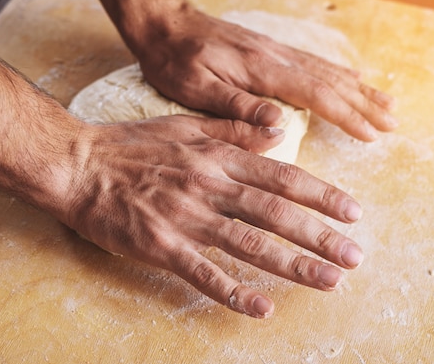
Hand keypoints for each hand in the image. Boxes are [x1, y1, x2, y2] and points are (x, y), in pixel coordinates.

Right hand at [65, 115, 363, 317]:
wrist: (78, 165)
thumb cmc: (131, 145)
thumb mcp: (185, 125)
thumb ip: (233, 128)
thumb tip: (277, 129)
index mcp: (216, 156)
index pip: (281, 176)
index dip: (321, 195)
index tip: (353, 212)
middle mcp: (208, 185)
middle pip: (274, 213)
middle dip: (319, 236)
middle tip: (355, 256)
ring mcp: (185, 217)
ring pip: (248, 244)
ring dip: (292, 265)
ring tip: (328, 280)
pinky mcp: (160, 246)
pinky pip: (202, 272)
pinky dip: (233, 292)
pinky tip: (262, 308)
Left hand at [136, 7, 396, 141]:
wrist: (164, 23)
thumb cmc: (174, 59)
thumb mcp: (195, 88)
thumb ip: (237, 106)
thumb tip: (280, 124)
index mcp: (260, 70)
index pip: (316, 95)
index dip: (347, 116)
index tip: (372, 134)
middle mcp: (275, 57)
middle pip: (330, 81)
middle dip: (363, 104)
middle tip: (392, 123)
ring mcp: (274, 50)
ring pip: (326, 70)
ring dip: (358, 88)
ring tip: (385, 103)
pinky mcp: (268, 49)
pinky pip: (312, 61)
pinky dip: (337, 71)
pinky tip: (352, 76)